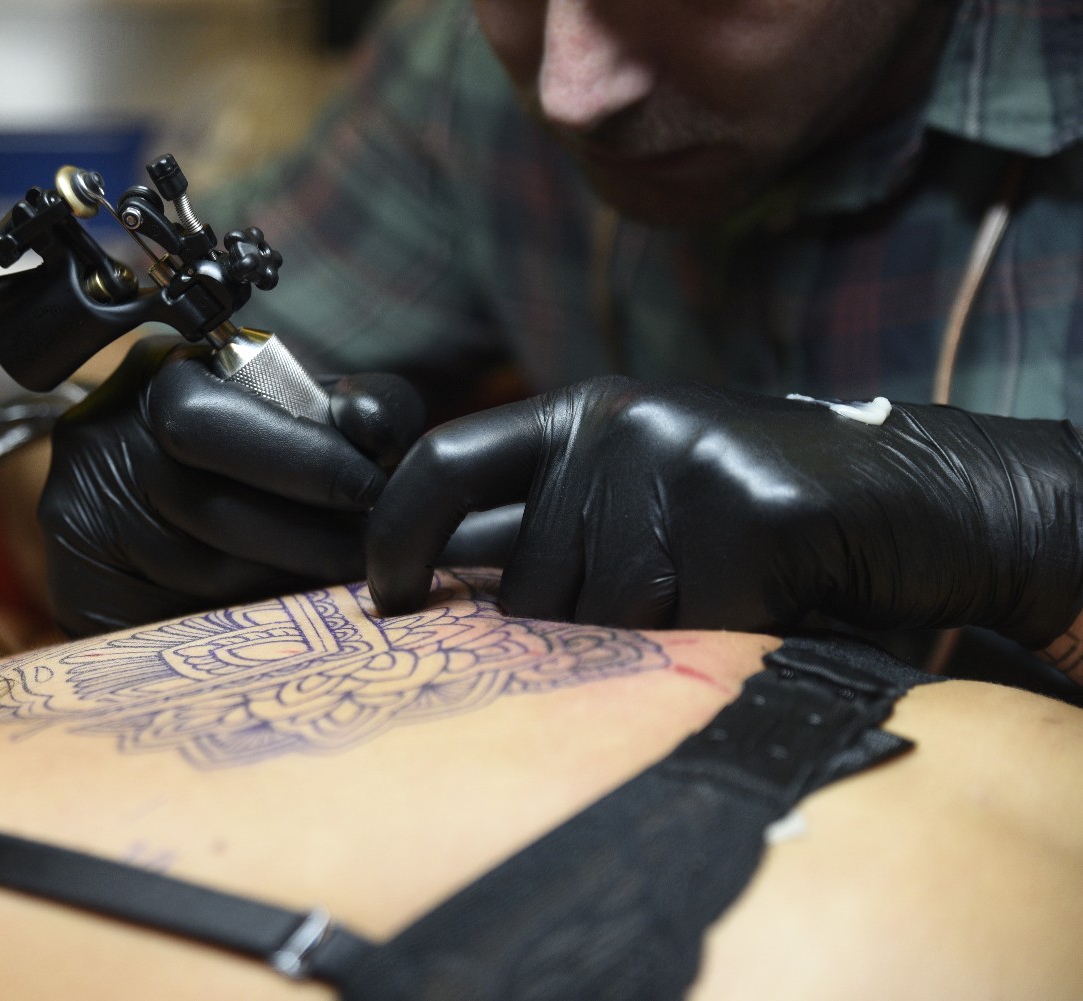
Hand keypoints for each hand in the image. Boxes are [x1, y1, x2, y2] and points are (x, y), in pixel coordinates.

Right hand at [41, 335, 423, 635]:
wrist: (149, 497)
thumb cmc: (248, 448)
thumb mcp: (305, 409)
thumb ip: (354, 408)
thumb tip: (377, 435)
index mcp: (157, 375)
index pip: (210, 422)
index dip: (300, 461)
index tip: (370, 491)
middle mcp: (99, 440)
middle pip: (207, 507)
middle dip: (305, 535)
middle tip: (368, 555)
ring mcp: (77, 517)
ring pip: (200, 575)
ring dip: (282, 583)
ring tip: (331, 581)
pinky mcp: (79, 590)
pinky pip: (173, 621)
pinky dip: (237, 622)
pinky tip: (271, 608)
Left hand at [367, 376, 1082, 646]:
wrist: (908, 500)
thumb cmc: (750, 514)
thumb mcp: (633, 490)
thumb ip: (544, 517)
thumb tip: (429, 579)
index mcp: (578, 414)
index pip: (442, 462)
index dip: (394, 534)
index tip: (386, 597)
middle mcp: (614, 422)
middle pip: (524, 581)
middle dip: (577, 625)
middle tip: (665, 594)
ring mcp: (677, 458)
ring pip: (594, 618)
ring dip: (649, 636)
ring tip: (715, 589)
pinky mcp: (739, 512)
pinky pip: (675, 627)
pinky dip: (712, 638)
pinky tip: (756, 597)